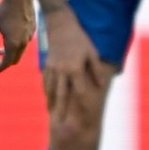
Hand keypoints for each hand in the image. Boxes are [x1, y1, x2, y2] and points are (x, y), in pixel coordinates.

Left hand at [0, 0, 35, 73]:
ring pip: (20, 50)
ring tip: (0, 49)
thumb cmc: (4, 11)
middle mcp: (23, 43)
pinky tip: (10, 37)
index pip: (6, 63)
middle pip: (14, 59)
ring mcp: (29, 36)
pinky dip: (16, 44)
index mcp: (13, 44)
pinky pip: (24, 41)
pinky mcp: (32, 29)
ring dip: (10, 52)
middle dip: (4, 62)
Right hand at [42, 7, 109, 122]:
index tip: (84, 115)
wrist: (61, 26)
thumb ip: (97, 70)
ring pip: (51, 90)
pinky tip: (48, 98)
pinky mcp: (47, 65)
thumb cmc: (80, 39)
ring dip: (52, 103)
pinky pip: (46, 82)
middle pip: (61, 95)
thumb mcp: (92, 52)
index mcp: (75, 69)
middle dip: (61, 110)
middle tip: (61, 123)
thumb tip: (102, 85)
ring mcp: (52, 69)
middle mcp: (62, 71)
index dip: (81, 103)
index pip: (78, 91)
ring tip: (53, 114)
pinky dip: (47, 91)